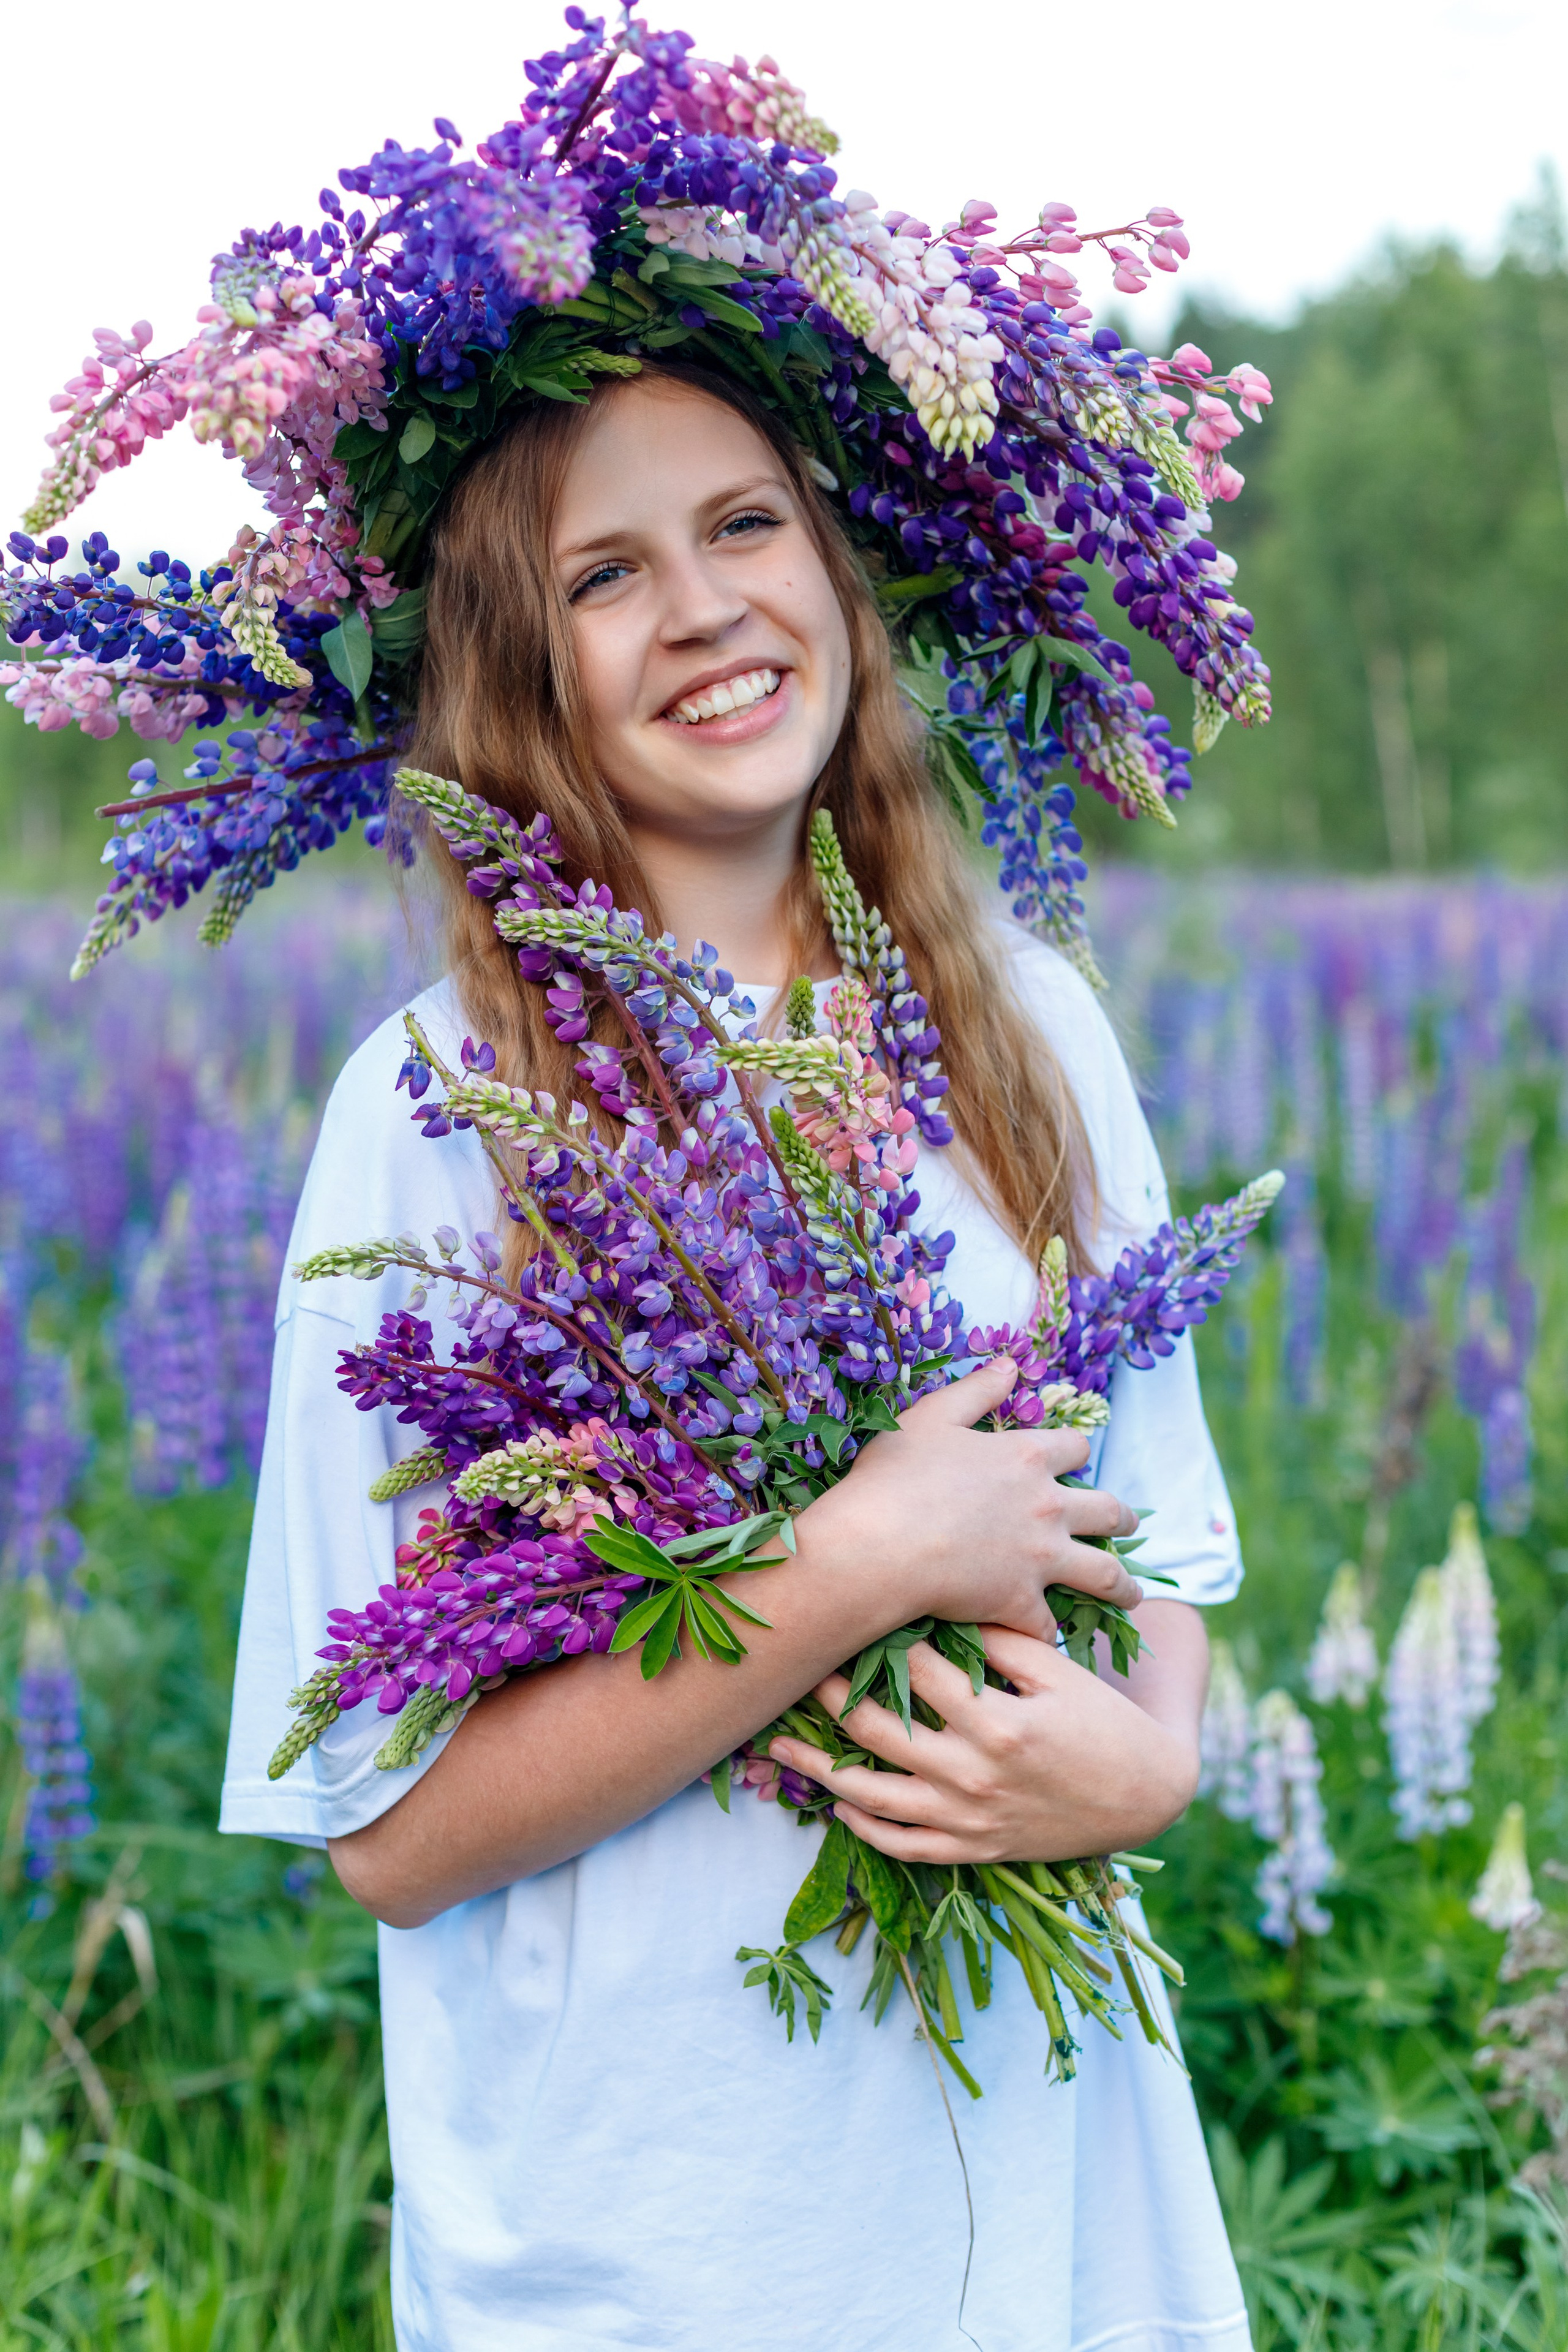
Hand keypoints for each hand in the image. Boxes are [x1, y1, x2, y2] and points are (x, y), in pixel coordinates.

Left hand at [768, 1623, 1201, 1865]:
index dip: (876, 1640)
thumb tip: (945, 1605)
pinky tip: (838, 1803)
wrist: (1147, 1795)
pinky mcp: (974, 1850)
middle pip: (878, 1730)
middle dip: (829, 1697)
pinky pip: (905, 1847)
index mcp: (997, 1722)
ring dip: (819, 1771)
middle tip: (794, 1668)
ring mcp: (969, 1819)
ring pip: (874, 1796)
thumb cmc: (1103, 1722)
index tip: (845, 1615)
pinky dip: (865, 1827)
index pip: (916, 1673)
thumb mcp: (1060, 1672)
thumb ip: (1002, 1640)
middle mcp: (973, 1774)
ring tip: (778, 1749)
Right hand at [815, 1354, 1141, 1640]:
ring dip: (1123, 1585)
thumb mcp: (931, 1417)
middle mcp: (1047, 1507)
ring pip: (1105, 1574)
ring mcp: (1041, 1558)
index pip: (1075, 1448)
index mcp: (1027, 1456)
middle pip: (1108, 1510)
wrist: (877, 1545)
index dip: (1076, 1454)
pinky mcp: (1021, 1602)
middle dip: (1121, 1518)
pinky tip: (1049, 1637)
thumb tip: (1011, 1364)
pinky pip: (1050, 1624)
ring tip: (1132, 1594)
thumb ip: (976, 1390)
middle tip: (1127, 1526)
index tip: (1075, 1463)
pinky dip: (1050, 1631)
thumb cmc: (895, 1477)